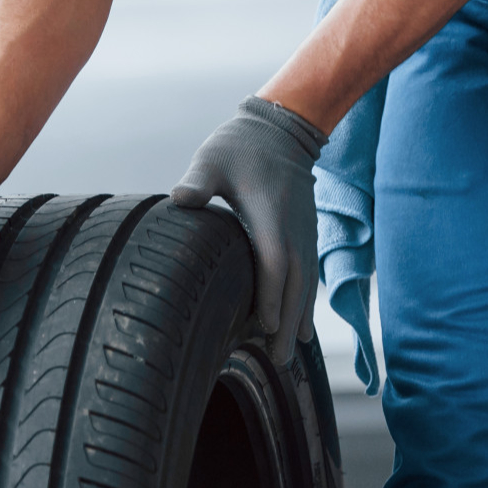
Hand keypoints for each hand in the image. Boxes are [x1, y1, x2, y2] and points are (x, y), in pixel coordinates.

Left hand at [171, 96, 326, 363]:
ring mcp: (304, 233)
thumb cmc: (241, 144)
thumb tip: (179, 198)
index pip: (275, 265)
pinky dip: (305, 301)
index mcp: (271, 218)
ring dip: (301, 318)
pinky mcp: (305, 233)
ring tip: (291, 353)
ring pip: (306, 283)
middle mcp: (294, 230)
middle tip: (279, 361)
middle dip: (288, 324)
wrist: (283, 126)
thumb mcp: (212, 158)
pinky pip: (308, 274)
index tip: (268, 329)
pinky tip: (299, 323)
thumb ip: (198, 181)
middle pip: (296, 285)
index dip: (274, 298)